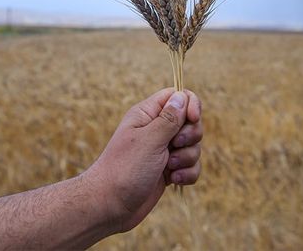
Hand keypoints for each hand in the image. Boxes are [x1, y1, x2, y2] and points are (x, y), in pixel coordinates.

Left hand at [87, 88, 202, 231]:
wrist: (110, 206)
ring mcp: (163, 151)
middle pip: (190, 122)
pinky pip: (191, 166)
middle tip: (174, 146)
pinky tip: (173, 181)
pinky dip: (187, 174)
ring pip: (193, 146)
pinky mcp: (169, 171)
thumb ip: (169, 119)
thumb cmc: (124, 170)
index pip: (177, 96)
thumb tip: (182, 96)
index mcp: (147, 115)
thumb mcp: (149, 140)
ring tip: (169, 169)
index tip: (193, 118)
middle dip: (190, 136)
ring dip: (187, 158)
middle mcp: (156, 130)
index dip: (190, 104)